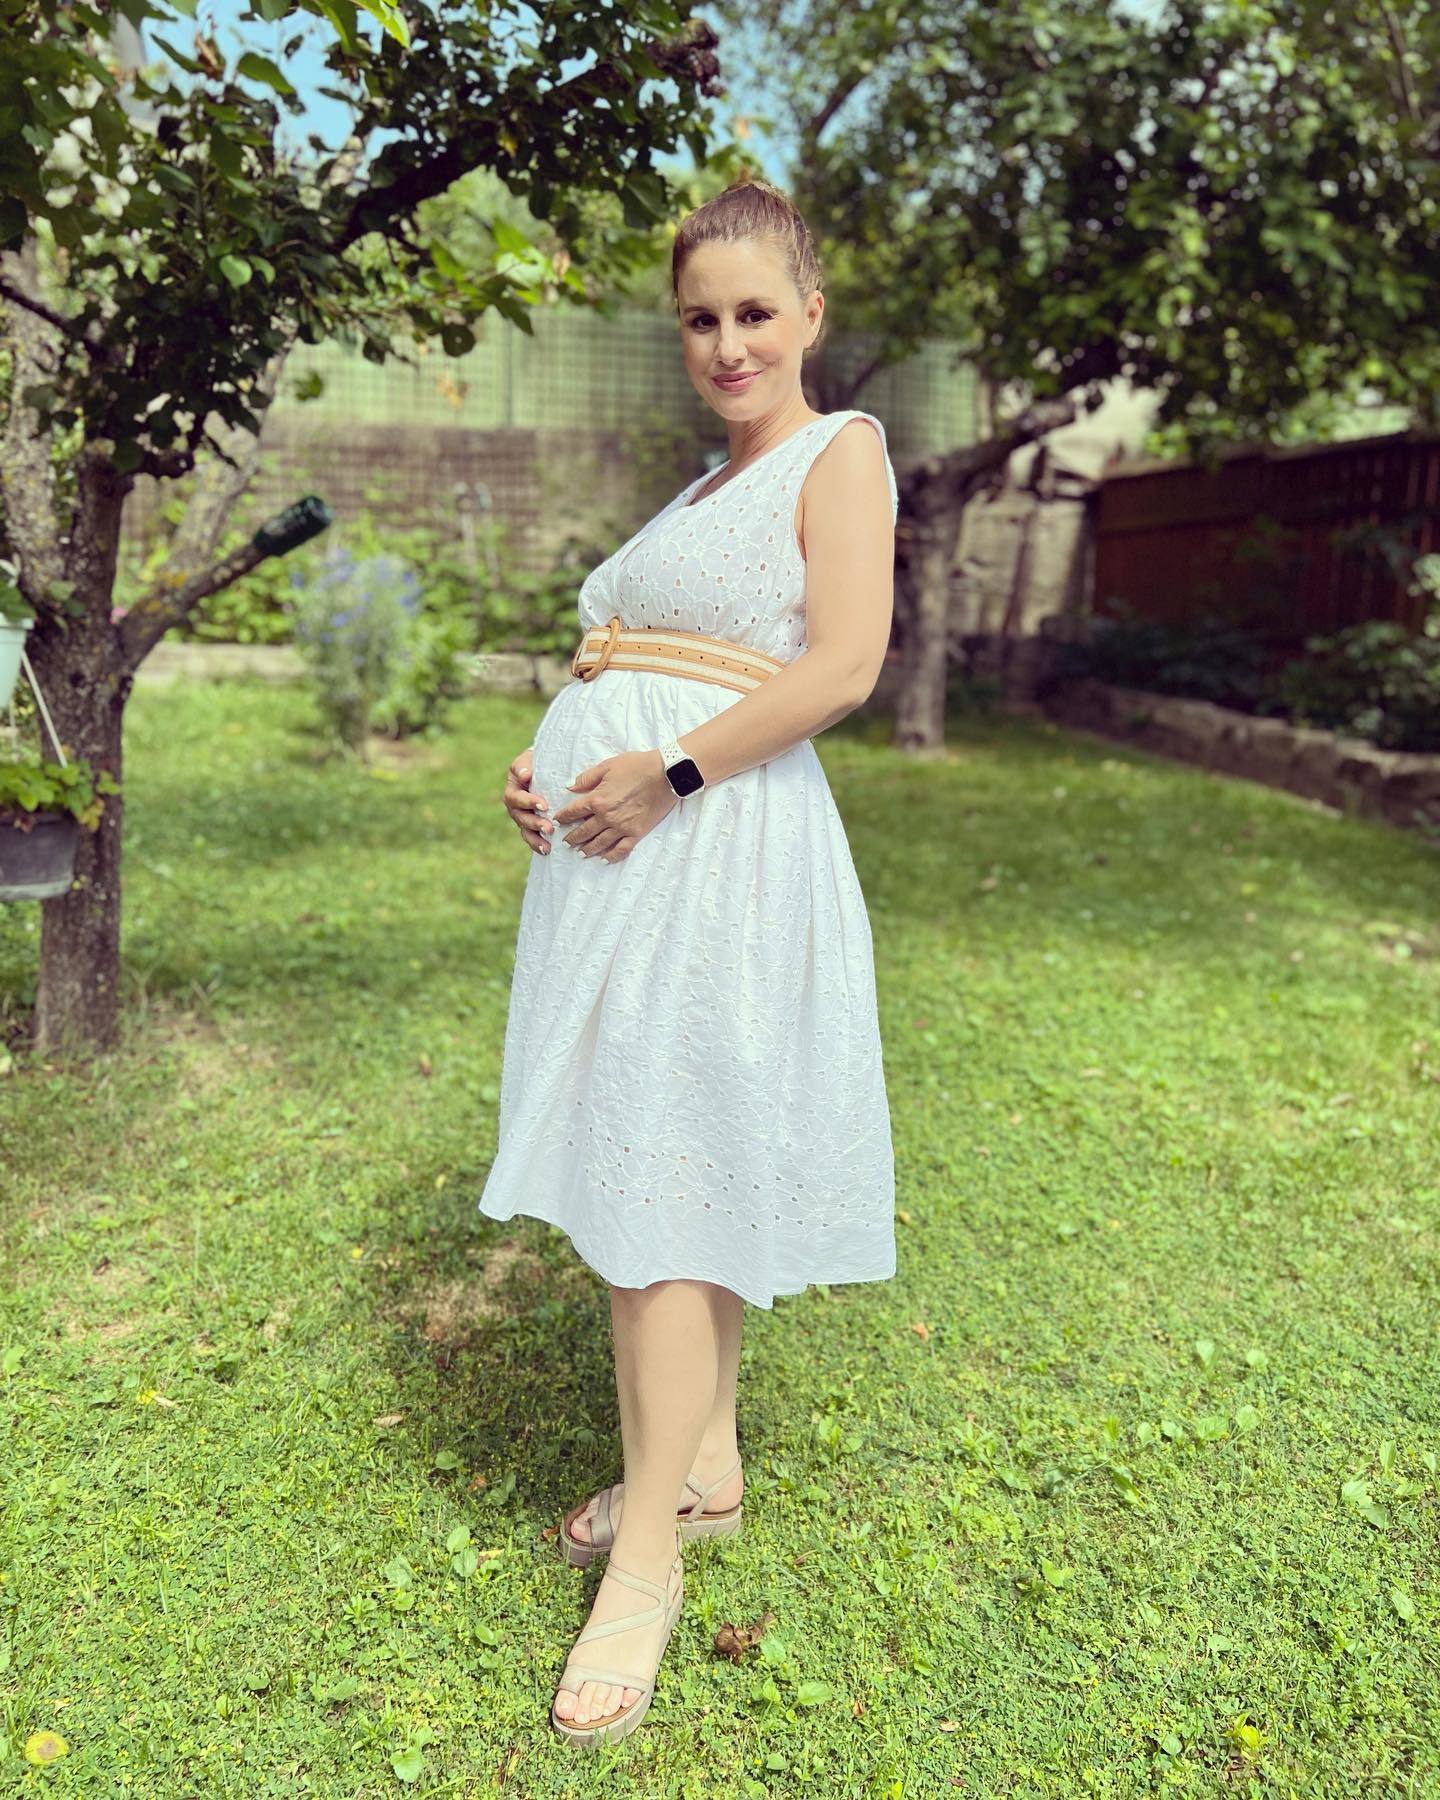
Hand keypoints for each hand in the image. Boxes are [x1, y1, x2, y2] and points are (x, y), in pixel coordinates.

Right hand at [501, 744, 552, 853]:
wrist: (546, 769)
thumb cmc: (537, 762)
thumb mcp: (528, 759)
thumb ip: (523, 766)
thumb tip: (525, 775)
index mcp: (512, 789)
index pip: (516, 798)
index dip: (528, 802)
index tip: (544, 805)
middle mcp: (515, 806)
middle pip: (520, 817)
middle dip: (534, 823)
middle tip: (549, 828)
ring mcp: (523, 817)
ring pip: (525, 831)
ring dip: (536, 839)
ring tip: (547, 846)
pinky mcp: (532, 826)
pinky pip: (532, 838)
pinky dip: (537, 845)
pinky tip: (547, 851)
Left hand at [552, 749, 677, 862]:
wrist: (666, 774)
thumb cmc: (637, 766)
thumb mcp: (608, 765)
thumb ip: (587, 778)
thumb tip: (569, 786)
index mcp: (597, 799)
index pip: (573, 812)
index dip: (563, 817)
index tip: (558, 821)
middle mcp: (606, 817)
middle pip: (584, 831)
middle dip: (572, 838)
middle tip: (566, 843)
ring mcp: (622, 827)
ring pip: (600, 843)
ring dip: (588, 849)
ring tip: (581, 853)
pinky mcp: (637, 833)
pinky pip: (621, 849)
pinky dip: (611, 856)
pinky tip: (605, 859)